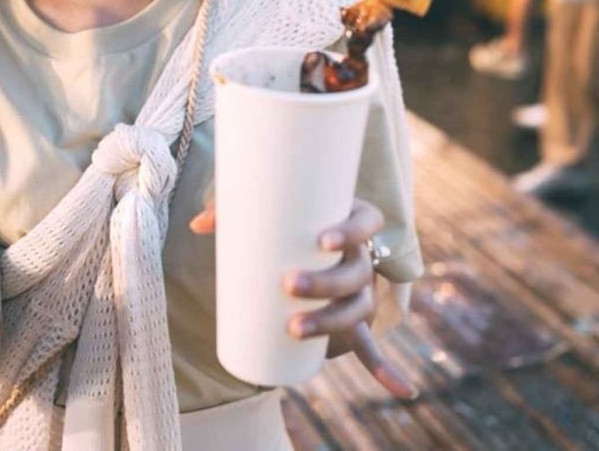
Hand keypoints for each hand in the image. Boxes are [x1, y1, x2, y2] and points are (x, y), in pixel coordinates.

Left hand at [190, 200, 416, 399]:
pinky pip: (370, 345)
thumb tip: (196, 227)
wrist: (304, 237)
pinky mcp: (349, 319)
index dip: (351, 231)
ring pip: (358, 307)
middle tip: (289, 285)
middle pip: (357, 271)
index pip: (367, 221)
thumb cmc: (283, 217)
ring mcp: (358, 290)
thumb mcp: (263, 208)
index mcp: (351, 220)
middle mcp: (361, 256)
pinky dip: (385, 368)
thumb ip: (232, 210)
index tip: (322, 240)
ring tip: (294, 328)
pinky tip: (402, 390)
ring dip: (332, 322)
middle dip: (327, 283)